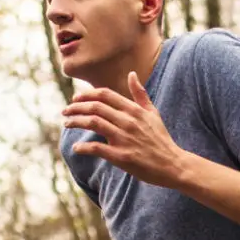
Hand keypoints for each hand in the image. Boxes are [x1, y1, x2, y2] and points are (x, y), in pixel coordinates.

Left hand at [63, 73, 191, 188]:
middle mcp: (128, 121)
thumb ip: (140, 94)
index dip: (86, 95)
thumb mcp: (153, 113)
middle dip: (76, 107)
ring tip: (67, 124)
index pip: (105, 95)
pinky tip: (76, 148)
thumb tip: (132, 74)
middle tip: (65, 112)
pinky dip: (83, 147)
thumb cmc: (161, 139)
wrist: (173, 164)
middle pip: (95, 107)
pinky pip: (97, 148)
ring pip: (93, 123)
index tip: (75, 99)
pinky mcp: (122, 157)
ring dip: (76, 122)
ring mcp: (124, 138)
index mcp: (134, 110)